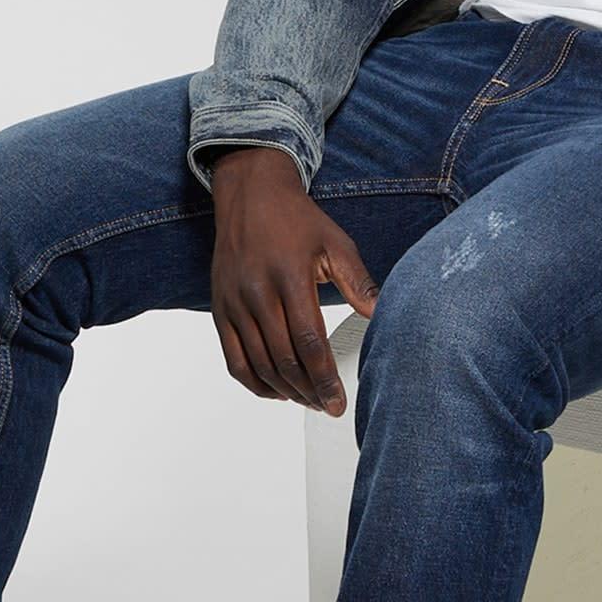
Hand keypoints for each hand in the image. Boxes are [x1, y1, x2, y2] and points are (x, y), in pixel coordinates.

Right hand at [206, 147, 378, 416]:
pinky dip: (254, 383)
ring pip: (258, 365)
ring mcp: (234, 303)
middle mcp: (256, 293)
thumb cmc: (296, 220)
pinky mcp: (219, 310)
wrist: (250, 195)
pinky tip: (276, 391)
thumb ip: (359, 283)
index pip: (308, 342)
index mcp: (289, 277)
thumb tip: (382, 317)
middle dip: (308, 391)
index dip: (324, 378)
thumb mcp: (335, 243)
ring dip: (285, 391)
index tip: (338, 401)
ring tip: (308, 401)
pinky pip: (233, 360)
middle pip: (283, 360)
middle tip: (327, 406)